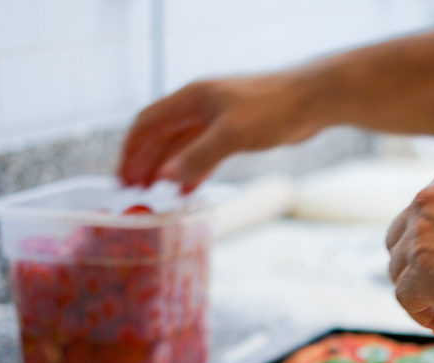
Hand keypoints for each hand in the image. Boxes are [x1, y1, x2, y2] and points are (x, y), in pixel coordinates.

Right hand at [118, 74, 316, 192]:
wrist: (311, 100)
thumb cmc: (272, 109)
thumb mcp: (232, 135)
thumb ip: (198, 156)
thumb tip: (167, 177)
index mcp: (191, 99)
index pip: (148, 123)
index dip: (132, 150)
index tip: (122, 176)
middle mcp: (199, 106)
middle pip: (161, 135)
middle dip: (145, 162)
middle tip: (132, 190)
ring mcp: (217, 118)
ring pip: (182, 146)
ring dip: (167, 168)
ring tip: (153, 193)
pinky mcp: (236, 132)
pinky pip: (204, 153)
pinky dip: (193, 170)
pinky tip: (188, 189)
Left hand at [386, 167, 433, 333]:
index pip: (422, 214)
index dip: (431, 245)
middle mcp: (426, 203)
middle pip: (400, 242)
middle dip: (418, 268)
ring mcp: (419, 239)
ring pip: (399, 272)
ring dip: (423, 296)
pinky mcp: (421, 275)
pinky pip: (406, 300)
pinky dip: (423, 316)